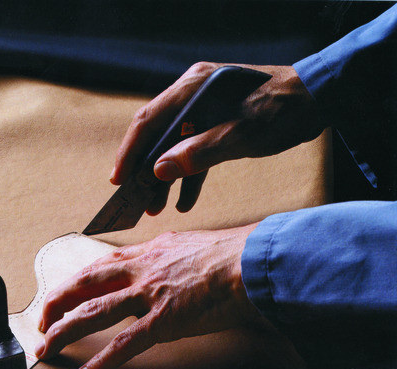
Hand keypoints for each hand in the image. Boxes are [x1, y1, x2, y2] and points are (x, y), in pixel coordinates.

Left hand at [36, 224, 262, 368]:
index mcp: (146, 252)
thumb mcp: (188, 245)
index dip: (74, 283)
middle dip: (55, 304)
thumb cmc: (232, 255)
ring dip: (65, 332)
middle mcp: (140, 270)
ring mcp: (149, 295)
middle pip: (83, 285)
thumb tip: (159, 263)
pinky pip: (125, 344)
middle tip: (41, 322)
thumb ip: (165, 256)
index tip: (61, 295)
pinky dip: (102, 362)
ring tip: (48, 348)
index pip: (98, 267)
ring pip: (93, 313)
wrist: (254, 260)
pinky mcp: (164, 320)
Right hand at [113, 62, 325, 214]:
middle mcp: (192, 94)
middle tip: (135, 201)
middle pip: (156, 135)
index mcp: (192, 88)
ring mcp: (204, 107)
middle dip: (144, 171)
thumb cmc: (283, 110)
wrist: (322, 98)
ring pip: (173, 145)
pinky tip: (185, 201)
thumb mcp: (241, 135)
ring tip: (156, 208)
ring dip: (165, 177)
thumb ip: (198, 153)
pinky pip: (194, 149)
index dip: (129, 152)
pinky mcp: (217, 120)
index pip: (147, 121)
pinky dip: (189, 174)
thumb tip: (158, 171)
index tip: (117, 181)